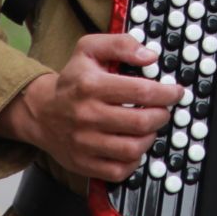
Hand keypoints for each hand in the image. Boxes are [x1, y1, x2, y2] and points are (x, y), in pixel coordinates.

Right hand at [0, 34, 184, 180]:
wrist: (41, 112)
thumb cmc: (72, 81)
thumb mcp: (89, 49)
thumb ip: (120, 44)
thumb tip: (149, 56)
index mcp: (91, 86)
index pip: (141, 91)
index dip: (166, 93)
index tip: (175, 92)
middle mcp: (87, 115)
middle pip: (141, 122)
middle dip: (161, 115)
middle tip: (163, 110)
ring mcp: (84, 143)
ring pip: (133, 149)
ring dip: (149, 138)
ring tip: (148, 127)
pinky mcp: (83, 163)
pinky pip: (119, 170)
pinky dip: (133, 160)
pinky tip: (133, 146)